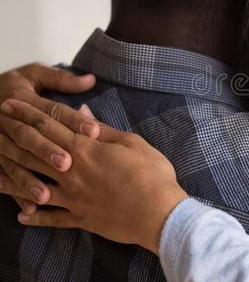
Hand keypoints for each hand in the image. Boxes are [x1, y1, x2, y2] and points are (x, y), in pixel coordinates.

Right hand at [0, 64, 98, 211]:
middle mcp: (10, 123)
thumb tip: (90, 79)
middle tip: (67, 163)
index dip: (73, 121)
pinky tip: (30, 209)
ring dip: (28, 180)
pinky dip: (15, 194)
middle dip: (47, 151)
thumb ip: (61, 79)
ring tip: (46, 195)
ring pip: (14, 162)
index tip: (94, 131)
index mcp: (25, 101)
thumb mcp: (31, 75)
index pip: (52, 112)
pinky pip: (2, 177)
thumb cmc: (9, 87)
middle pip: (30, 138)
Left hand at [0, 99, 187, 254]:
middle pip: (34, 152)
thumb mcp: (132, 143)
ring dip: (11, 178)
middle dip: (12, 136)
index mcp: (85, 150)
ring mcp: (72, 198)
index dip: (27, 114)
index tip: (9, 104)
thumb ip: (104, 130)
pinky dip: (35, 217)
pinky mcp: (79, 218)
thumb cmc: (152, 175)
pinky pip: (51, 218)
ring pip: (33, 186)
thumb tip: (83, 114)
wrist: (158, 213)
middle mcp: (71, 172)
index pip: (49, 127)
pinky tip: (22, 216)